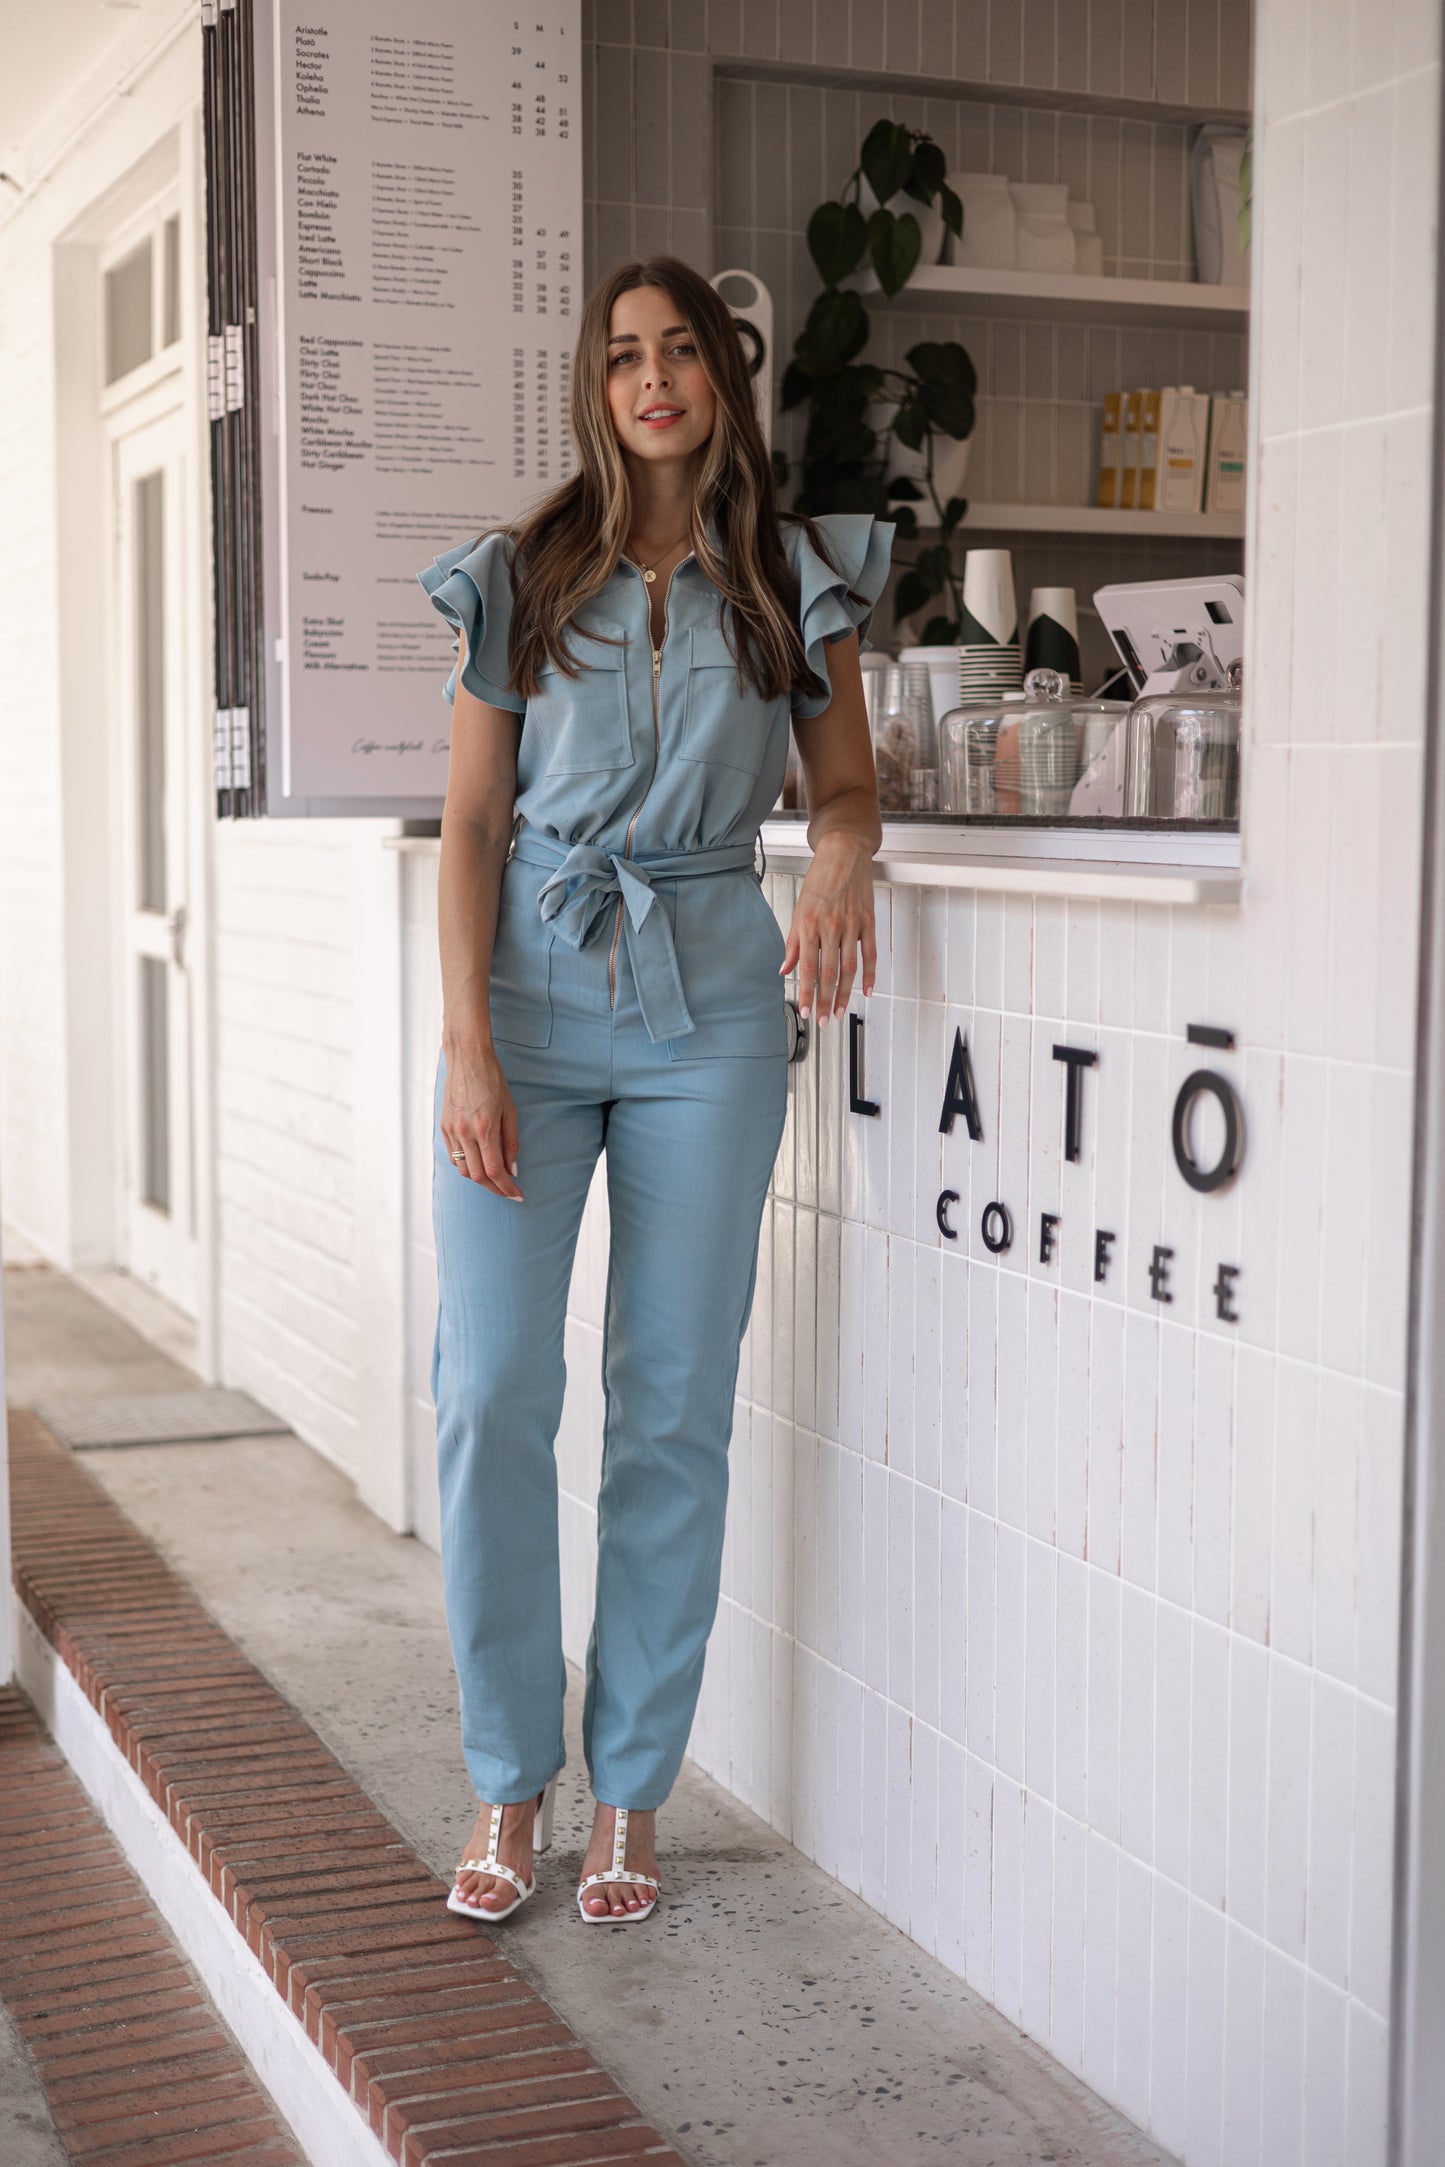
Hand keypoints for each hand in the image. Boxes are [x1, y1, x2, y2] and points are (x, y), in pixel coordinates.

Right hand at [441, 1039, 523, 1198]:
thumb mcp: (510, 1110)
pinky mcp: (444, 1127)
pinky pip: (453, 1157)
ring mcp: (451, 1131)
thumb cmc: (493, 1080)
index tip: (517, 1195)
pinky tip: (478, 1164)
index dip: (506, 1187)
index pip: (494, 1171)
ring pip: (463, 1170)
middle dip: (495, 1188)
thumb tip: (512, 1170)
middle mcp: (464, 1133)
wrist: (468, 1058)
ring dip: (479, 1180)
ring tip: (495, 1180)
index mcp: (484, 1129)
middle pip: (477, 1176)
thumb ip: (511, 1142)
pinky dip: (466, 1166)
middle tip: (509, 1191)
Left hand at [780, 832, 876, 1021]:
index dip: (806, 992)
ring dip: (845, 994)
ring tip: (839, 1012)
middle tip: (823, 1020)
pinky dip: (869, 975)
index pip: (806, 968)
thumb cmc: (820, 878)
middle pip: (828, 973)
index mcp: (809, 924)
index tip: (805, 1011)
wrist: (844, 852)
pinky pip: (870, 954)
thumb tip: (783, 968)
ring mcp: (851, 925)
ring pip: (849, 968)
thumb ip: (793, 942)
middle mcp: (830, 927)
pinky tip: (866, 991)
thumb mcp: (799, 909)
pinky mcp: (868, 922)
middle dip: (825, 1000)